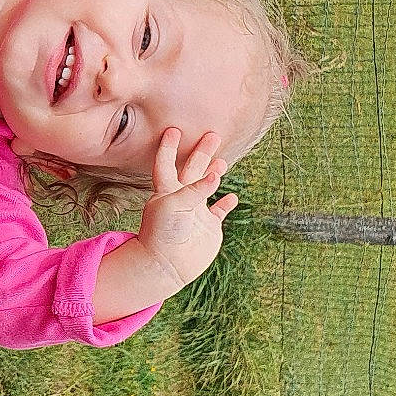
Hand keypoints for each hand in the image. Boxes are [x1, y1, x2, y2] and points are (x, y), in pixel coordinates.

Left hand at [134, 128, 238, 290]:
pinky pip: (219, 212)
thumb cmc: (163, 234)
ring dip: (214, 173)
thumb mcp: (173, 206)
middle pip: (191, 170)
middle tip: (213, 135)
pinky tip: (232, 196)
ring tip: (223, 160)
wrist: (167, 265)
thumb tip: (216, 174)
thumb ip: (195, 189)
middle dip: (201, 153)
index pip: (165, 163)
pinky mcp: (208, 228)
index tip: (173, 130)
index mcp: (166, 191)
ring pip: (206, 187)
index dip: (168, 147)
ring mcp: (195, 213)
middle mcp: (181, 199)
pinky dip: (226, 203)